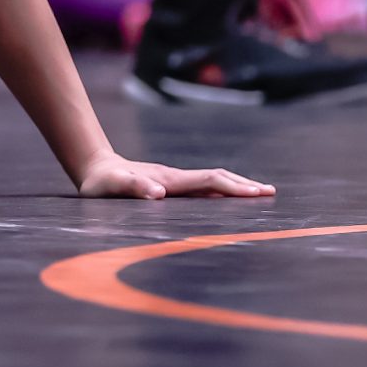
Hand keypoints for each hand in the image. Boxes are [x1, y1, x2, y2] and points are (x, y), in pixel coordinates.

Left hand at [77, 154, 274, 199]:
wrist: (95, 167)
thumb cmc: (101, 182)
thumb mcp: (112, 186)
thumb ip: (133, 187)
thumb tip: (159, 194)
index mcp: (169, 180)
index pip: (209, 181)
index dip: (233, 187)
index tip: (256, 194)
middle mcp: (176, 179)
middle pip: (218, 178)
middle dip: (245, 185)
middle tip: (271, 192)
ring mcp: (175, 181)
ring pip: (213, 182)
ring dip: (236, 186)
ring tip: (259, 193)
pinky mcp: (171, 185)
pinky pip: (203, 188)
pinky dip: (222, 191)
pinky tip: (228, 198)